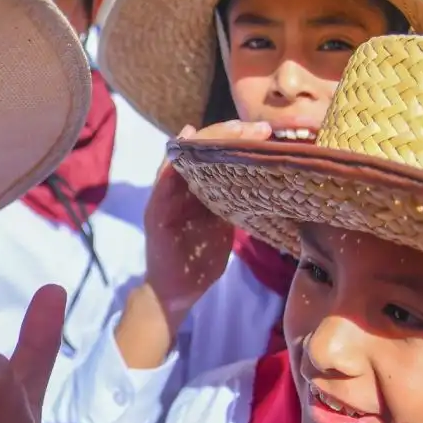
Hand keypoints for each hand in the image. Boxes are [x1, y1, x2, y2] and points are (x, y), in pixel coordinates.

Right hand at [143, 121, 271, 318]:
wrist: (174, 295)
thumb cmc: (198, 264)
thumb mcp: (222, 227)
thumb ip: (232, 204)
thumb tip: (260, 183)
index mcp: (197, 191)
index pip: (215, 155)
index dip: (239, 140)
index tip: (266, 133)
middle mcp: (179, 189)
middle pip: (199, 149)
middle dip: (228, 133)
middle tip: (257, 128)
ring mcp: (165, 199)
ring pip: (182, 157)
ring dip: (207, 141)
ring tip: (234, 129)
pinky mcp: (157, 213)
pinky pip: (163, 181)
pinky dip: (174, 162)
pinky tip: (186, 143)